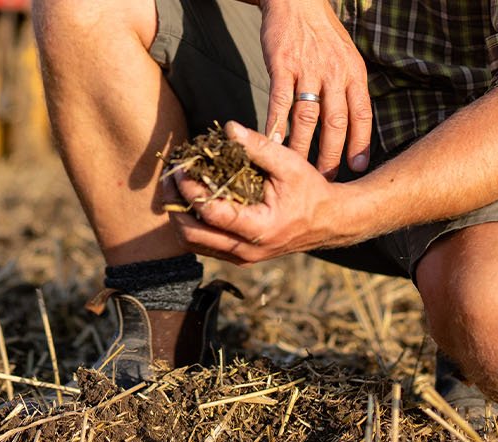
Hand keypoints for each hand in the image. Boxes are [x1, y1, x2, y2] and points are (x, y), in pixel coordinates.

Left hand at [167, 122, 374, 264]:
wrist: (329, 222)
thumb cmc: (311, 191)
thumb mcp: (290, 165)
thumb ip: (259, 147)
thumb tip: (228, 128)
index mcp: (259, 229)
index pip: (211, 213)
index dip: (190, 189)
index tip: (182, 168)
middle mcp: (246, 250)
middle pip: (191, 235)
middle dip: (173, 205)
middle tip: (168, 178)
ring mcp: (240, 257)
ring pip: (192, 243)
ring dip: (177, 216)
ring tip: (174, 187)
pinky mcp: (237, 255)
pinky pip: (203, 244)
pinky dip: (191, 223)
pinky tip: (190, 198)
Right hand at [259, 0, 373, 177]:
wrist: (297, 0)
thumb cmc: (320, 32)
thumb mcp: (345, 55)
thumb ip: (347, 86)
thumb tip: (350, 122)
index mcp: (353, 72)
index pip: (361, 113)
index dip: (360, 142)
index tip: (357, 166)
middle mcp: (334, 72)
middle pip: (335, 121)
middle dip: (331, 153)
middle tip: (325, 176)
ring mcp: (308, 68)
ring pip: (307, 115)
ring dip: (302, 146)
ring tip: (297, 168)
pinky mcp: (283, 64)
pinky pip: (279, 100)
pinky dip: (276, 124)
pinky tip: (272, 142)